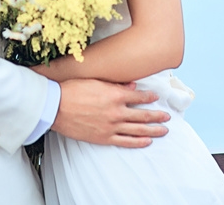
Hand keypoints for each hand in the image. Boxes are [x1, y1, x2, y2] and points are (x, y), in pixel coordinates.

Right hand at [51, 79, 169, 147]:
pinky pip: (125, 141)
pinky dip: (138, 142)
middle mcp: (116, 111)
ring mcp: (111, 126)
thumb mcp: (95, 81)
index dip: (150, 97)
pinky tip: (147, 141)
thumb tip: (132, 86)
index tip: (157, 97)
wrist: (56, 107)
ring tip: (164, 130)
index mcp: (115, 95)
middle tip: (167, 117)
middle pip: (143, 115)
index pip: (139, 97)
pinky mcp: (104, 137)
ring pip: (138, 130)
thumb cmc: (73, 90)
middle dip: (157, 116)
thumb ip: (116, 84)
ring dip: (153, 130)